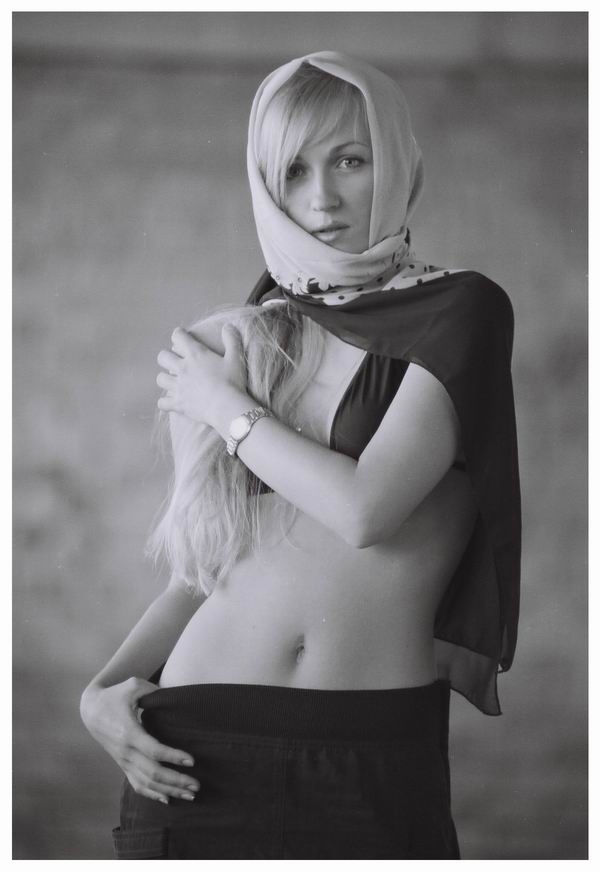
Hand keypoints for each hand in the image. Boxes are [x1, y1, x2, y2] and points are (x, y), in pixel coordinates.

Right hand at [80, 678, 200, 803]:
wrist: (92, 710)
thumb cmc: (116, 696)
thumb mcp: (133, 686)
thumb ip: (153, 689)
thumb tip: (174, 696)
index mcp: (129, 732)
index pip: (154, 751)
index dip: (173, 757)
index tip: (192, 760)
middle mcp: (125, 751)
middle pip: (153, 773)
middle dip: (176, 781)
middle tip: (197, 785)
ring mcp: (123, 761)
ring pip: (147, 783)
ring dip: (169, 790)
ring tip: (190, 795)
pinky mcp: (123, 765)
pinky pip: (137, 785)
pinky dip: (153, 794)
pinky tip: (168, 799)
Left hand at [156, 325, 247, 427]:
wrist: (228, 407)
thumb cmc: (233, 382)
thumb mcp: (235, 358)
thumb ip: (232, 340)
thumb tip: (228, 326)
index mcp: (196, 354)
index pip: (178, 337)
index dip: (178, 335)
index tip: (181, 337)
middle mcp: (182, 368)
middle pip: (162, 357)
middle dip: (167, 358)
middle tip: (175, 361)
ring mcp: (178, 386)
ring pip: (160, 379)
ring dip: (165, 379)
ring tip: (172, 381)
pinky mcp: (178, 403)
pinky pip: (162, 403)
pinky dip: (165, 403)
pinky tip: (170, 402)